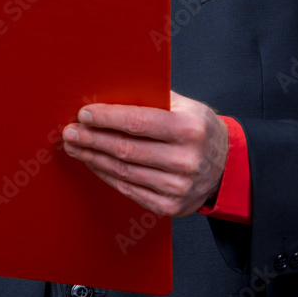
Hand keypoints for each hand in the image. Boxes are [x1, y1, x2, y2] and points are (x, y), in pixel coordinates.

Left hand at [62, 91, 228, 216]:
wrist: (227, 167)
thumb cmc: (199, 128)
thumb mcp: (186, 106)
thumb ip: (153, 98)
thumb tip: (110, 90)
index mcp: (189, 129)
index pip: (138, 122)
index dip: (107, 118)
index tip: (84, 113)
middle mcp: (185, 160)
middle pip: (126, 149)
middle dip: (92, 139)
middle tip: (69, 131)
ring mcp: (178, 187)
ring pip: (124, 171)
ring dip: (93, 158)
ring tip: (74, 146)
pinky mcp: (170, 206)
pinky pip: (129, 190)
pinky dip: (106, 175)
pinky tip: (93, 163)